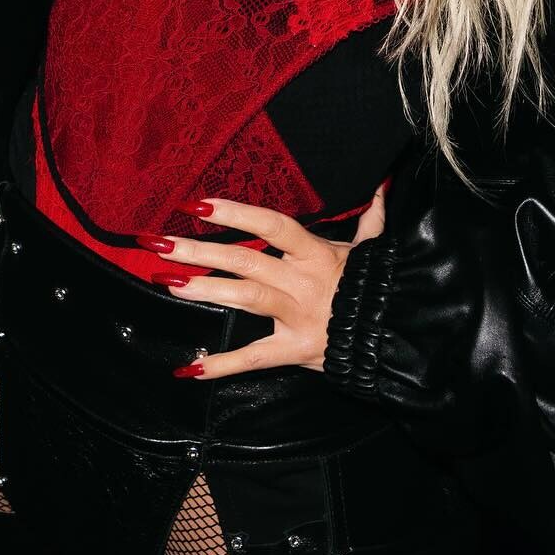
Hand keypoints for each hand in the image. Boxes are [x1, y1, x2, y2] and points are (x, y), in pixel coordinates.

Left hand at [137, 184, 387, 377]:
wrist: (395, 337)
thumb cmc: (377, 289)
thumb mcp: (373, 250)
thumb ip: (371, 219)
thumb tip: (381, 187)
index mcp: (316, 253)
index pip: (272, 227)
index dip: (236, 214)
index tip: (199, 205)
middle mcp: (301, 282)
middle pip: (244, 262)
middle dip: (199, 251)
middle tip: (159, 243)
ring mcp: (295, 316)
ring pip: (244, 299)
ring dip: (203, 290)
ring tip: (166, 282)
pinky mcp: (293, 350)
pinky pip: (253, 359)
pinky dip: (221, 365)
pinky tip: (189, 367)